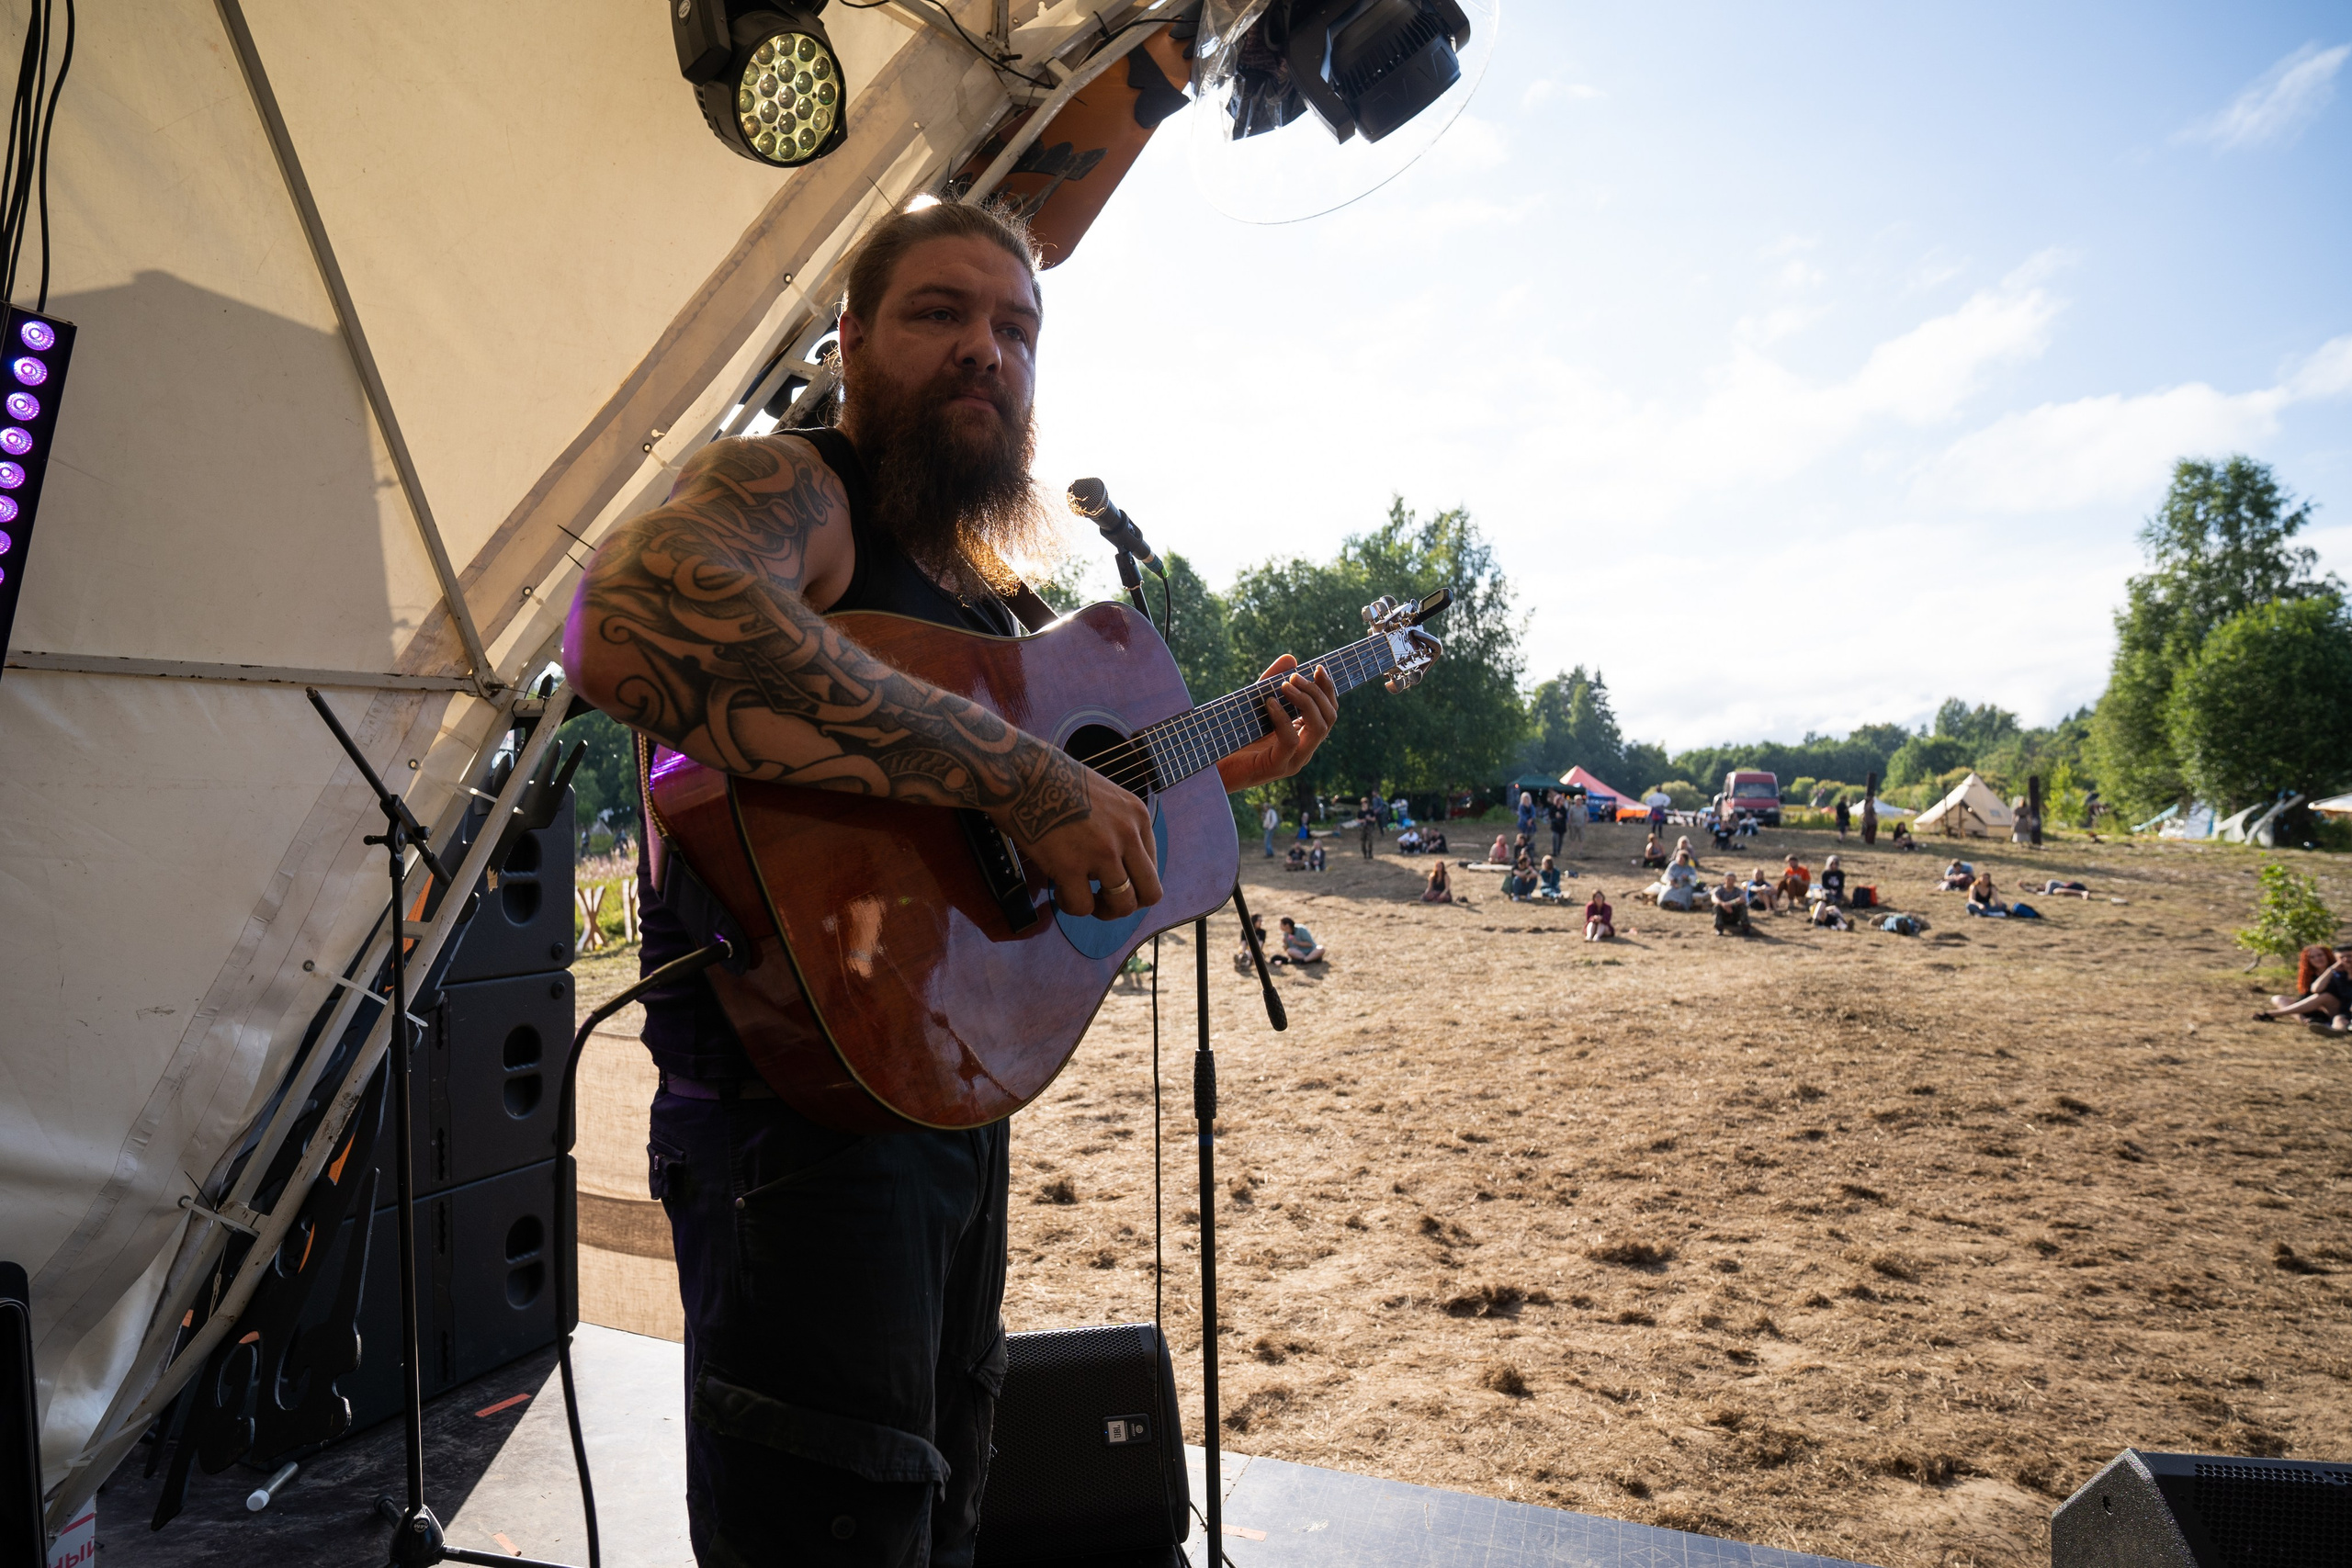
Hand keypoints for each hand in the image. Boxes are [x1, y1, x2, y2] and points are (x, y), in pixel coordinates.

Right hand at [1000, 760, 1162, 920]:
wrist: (1020, 772)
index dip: (1132, 881)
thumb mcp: (1102, 795)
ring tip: (1080, 899)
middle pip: (1149, 893)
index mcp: (1137, 815)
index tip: (1110, 880)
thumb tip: (1112, 861)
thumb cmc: (1051, 779)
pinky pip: (1082, 906)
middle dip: (1127, 904)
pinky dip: (1070, 906)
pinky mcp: (1071, 866)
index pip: (1152, 867)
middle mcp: (1127, 835)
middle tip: (1102, 901)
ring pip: (1123, 906)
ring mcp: (1102, 852)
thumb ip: (1116, 825)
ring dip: (1101, 910)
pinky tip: (1058, 891)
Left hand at [1217, 655, 1338, 792]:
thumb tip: (1291, 659)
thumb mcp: (1256, 703)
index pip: (1329, 711)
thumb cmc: (1235, 734)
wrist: (1213, 765)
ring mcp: (1293, 760)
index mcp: (1304, 735)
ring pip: (1318, 729)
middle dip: (1316, 692)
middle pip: (1329, 718)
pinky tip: (1269, 704)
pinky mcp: (1277, 767)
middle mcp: (1304, 749)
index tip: (1318, 668)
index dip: (1328, 689)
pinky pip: (1290, 741)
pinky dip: (1283, 719)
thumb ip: (1272, 682)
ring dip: (1305, 702)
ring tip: (1285, 686)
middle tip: (1294, 677)